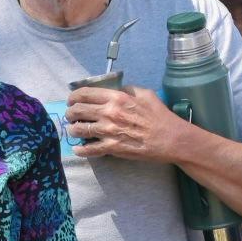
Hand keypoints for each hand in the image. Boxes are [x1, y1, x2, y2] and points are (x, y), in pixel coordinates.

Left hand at [66, 83, 194, 163]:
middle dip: (70, 113)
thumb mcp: (145, 94)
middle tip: (72, 116)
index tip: (72, 100)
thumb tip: (114, 90)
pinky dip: (80, 150)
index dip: (74, 97)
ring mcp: (109, 131)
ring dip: (73, 130)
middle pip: (77, 111)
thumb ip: (127, 89)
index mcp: (116, 98)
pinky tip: (78, 149)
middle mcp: (109, 113)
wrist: (171, 139)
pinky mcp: (111, 148)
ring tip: (75, 130)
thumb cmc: (160, 116)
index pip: (84, 94)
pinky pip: (88, 150)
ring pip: (78, 130)